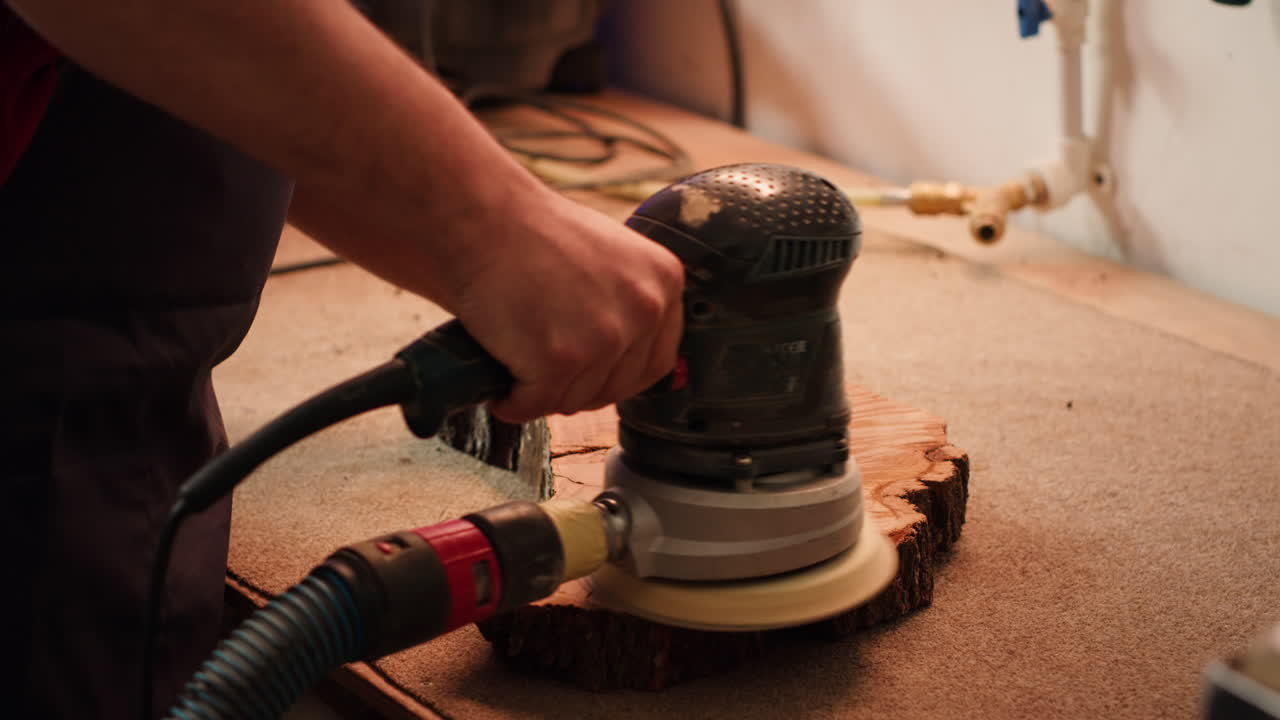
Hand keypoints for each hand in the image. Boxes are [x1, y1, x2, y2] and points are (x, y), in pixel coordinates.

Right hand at [447, 189, 684, 423]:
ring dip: (542, 392)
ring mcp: (605, 336)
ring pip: (576, 399)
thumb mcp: (608, 256)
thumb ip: (627, 301)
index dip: (614, 374)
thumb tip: (624, 355)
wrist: (479, 217)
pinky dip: (513, 403)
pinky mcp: (559, 360)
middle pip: (617, 387)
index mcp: (664, 281)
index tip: (584, 372)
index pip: (655, 361)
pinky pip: (537, 405)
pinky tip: (501, 386)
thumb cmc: (530, 233)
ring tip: (516, 362)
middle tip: (540, 368)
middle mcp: (645, 309)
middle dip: (577, 386)